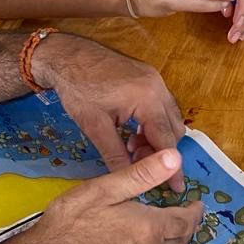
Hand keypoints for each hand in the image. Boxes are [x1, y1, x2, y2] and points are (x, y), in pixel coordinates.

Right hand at [17, 148, 201, 243]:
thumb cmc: (70, 224)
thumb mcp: (103, 190)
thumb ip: (141, 176)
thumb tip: (174, 159)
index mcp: (148, 228)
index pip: (183, 221)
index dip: (193, 213)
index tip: (198, 206)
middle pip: (176, 243)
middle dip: (184, 229)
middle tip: (185, 220)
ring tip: (150, 233)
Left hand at [32, 32, 185, 187]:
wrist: (67, 55)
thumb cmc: (78, 89)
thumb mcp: (94, 126)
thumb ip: (115, 155)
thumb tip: (128, 179)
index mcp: (148, 99)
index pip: (166, 140)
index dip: (171, 167)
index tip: (176, 188)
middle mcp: (158, 87)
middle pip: (173, 129)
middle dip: (160, 151)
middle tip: (138, 163)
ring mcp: (155, 79)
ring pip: (169, 117)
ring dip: (156, 136)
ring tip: (131, 147)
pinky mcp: (149, 75)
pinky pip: (161, 105)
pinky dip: (152, 122)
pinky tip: (132, 131)